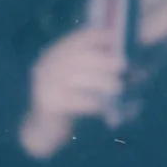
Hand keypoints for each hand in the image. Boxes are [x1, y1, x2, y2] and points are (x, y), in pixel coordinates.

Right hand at [20, 24, 127, 155]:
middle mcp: (46, 67)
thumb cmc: (67, 101)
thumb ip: (90, 66)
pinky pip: (74, 101)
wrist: (44, 129)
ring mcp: (44, 85)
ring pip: (76, 78)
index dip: (95, 36)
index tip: (114, 37)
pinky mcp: (48, 104)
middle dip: (101, 59)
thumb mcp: (76, 79)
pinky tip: (102, 107)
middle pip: (75, 57)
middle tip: (122, 65)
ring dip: (101, 81)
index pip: (74, 39)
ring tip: (118, 87)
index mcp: (52, 56)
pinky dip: (91, 102)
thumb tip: (119, 57)